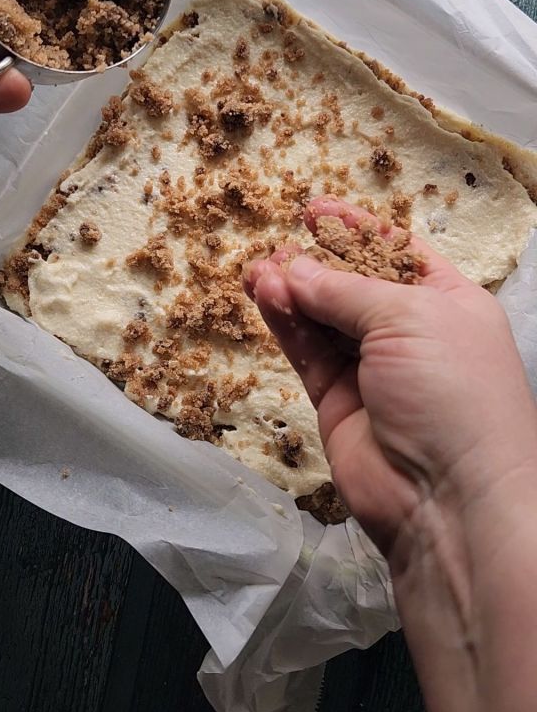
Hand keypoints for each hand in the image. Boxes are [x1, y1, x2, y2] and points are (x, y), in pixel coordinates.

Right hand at [244, 197, 536, 561]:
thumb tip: (296, 269)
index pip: (398, 253)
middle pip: (354, 285)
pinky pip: (308, 353)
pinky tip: (265, 296)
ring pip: (324, 319)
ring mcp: (374, 371)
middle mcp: (412, 334)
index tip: (315, 210)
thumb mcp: (410, 319)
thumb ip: (346, 291)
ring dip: (292, 292)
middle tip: (276, 245)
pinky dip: (287, 324)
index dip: (357, 229)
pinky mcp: (338, 403)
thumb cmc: (453, 391)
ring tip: (258, 271)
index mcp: (449, 304)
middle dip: (316, 263)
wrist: (450, 500)